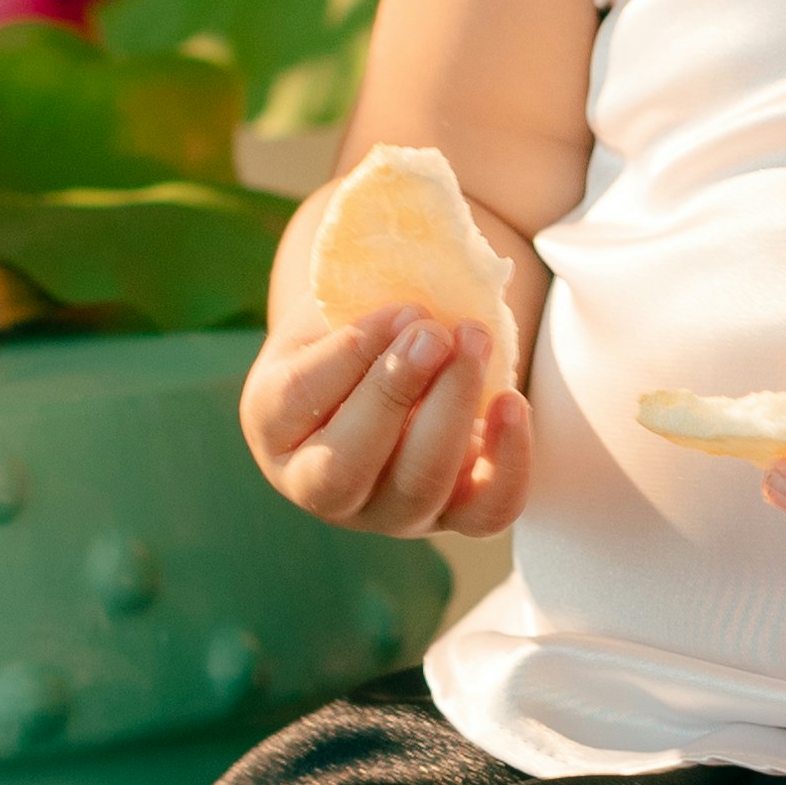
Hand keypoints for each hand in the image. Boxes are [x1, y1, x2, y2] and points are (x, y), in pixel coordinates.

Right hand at [240, 306, 530, 538]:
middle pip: (347, 464)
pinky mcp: (454, 517)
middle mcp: (319, 485)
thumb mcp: (335, 304)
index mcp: (273, 425)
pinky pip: (486, 511)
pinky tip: (512, 402)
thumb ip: (353, 294)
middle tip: (436, 332)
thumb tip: (402, 267)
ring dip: (452, 411)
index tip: (401, 309)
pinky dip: (508, 462)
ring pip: (418, 486)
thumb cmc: (357, 325)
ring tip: (475, 341)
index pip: (297, 401)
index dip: (350, 353)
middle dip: (395, 392)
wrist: (398, 366)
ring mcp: (388, 511)